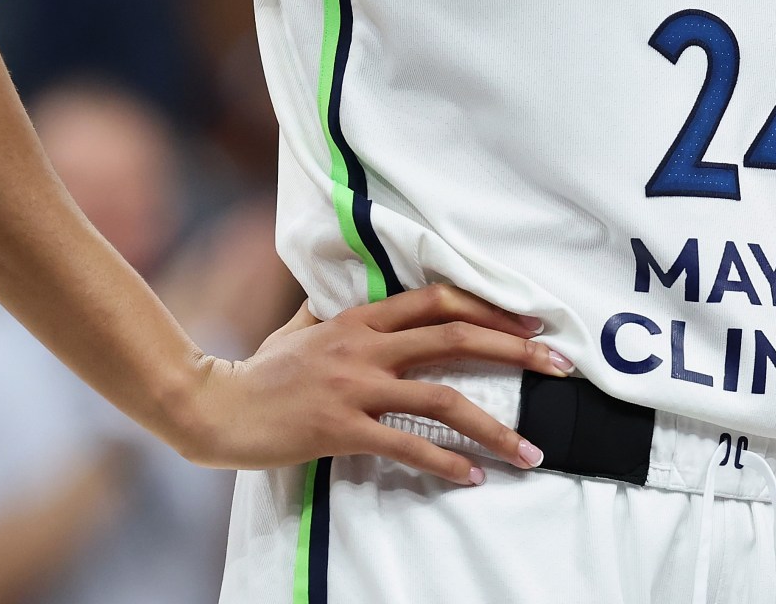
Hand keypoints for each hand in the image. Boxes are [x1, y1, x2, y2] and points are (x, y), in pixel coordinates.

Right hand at [171, 283, 572, 484]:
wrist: (215, 405)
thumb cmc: (258, 369)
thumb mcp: (300, 328)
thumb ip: (332, 314)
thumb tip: (350, 299)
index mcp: (360, 319)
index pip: (438, 301)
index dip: (490, 309)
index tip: (531, 324)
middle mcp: (365, 346)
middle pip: (455, 338)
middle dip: (516, 351)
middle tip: (560, 367)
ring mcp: (355, 386)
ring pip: (442, 398)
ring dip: (494, 427)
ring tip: (530, 451)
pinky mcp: (342, 428)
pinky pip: (407, 446)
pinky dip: (445, 462)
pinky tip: (472, 477)